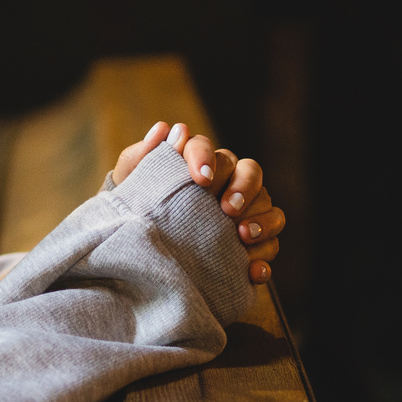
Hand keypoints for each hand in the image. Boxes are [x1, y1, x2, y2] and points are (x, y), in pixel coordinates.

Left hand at [113, 121, 283, 284]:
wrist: (140, 252)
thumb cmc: (137, 211)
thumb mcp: (130, 186)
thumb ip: (141, 157)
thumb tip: (165, 129)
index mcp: (198, 164)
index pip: (209, 149)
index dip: (207, 159)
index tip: (201, 178)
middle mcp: (228, 183)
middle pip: (250, 171)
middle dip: (243, 187)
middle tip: (226, 209)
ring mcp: (245, 212)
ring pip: (268, 207)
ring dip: (262, 220)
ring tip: (243, 235)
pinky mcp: (252, 244)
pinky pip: (270, 246)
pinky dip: (264, 258)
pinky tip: (252, 271)